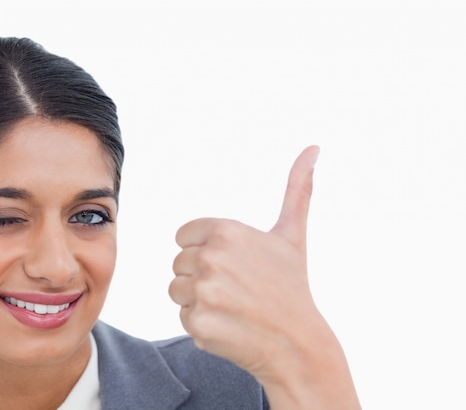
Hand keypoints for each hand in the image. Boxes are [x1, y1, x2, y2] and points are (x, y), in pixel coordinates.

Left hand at [169, 146, 360, 408]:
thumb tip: (314, 148)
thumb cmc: (292, 287)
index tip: (234, 266)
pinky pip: (184, 317)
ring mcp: (204, 291)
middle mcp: (213, 257)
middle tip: (238, 291)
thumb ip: (297, 190)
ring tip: (234, 308)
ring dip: (199, 301)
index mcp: (227, 231)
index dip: (206, 252)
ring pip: (177, 290)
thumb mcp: (292, 235)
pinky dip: (203, 325)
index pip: (184, 236)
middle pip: (179, 264)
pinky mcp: (198, 322)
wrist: (300, 345)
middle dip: (203, 277)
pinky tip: (230, 327)